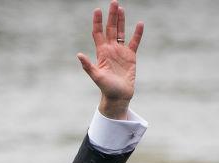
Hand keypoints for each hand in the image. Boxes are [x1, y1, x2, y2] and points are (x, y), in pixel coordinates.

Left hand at [76, 1, 143, 119]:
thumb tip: (79, 55)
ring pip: (121, 32)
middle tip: (113, 2)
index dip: (98, 22)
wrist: (119, 97)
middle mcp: (111, 49)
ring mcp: (121, 52)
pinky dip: (137, 33)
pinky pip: (134, 42)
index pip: (98, 33)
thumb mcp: (96, 76)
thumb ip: (88, 66)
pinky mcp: (131, 56)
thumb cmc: (106, 88)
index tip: (97, 10)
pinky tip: (139, 24)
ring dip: (121, 21)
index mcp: (101, 52)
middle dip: (111, 16)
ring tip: (121, 8)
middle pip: (111, 29)